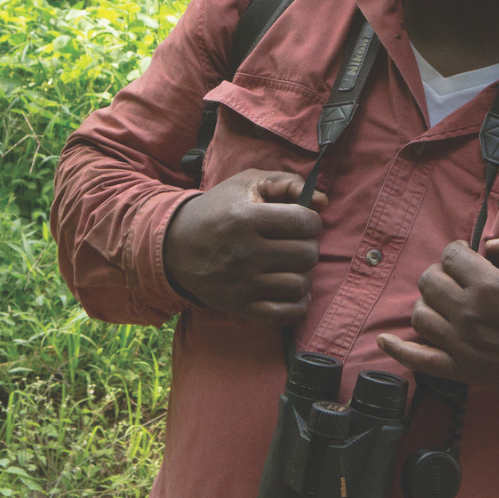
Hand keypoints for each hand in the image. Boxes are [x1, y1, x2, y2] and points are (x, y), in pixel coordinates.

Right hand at [163, 169, 326, 324]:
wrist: (175, 245)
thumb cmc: (218, 209)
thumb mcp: (246, 183)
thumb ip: (286, 183)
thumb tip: (322, 202)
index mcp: (246, 218)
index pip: (304, 222)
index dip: (312, 220)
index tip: (301, 221)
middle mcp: (244, 253)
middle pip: (307, 254)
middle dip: (309, 246)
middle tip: (296, 243)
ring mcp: (241, 284)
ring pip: (300, 284)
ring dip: (304, 274)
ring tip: (292, 264)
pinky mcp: (239, 307)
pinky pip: (285, 314)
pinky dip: (299, 304)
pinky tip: (294, 290)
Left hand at [377, 227, 498, 394]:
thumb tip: (488, 245)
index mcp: (489, 285)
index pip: (451, 256)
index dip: (460, 252)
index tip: (471, 258)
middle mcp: (469, 314)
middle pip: (430, 282)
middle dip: (442, 273)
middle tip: (461, 279)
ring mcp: (462, 345)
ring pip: (421, 315)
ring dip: (429, 302)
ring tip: (447, 302)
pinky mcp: (462, 370)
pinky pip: (420, 360)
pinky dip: (399, 351)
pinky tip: (385, 342)